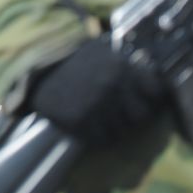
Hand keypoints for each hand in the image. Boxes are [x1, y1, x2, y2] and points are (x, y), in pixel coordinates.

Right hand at [26, 35, 165, 146]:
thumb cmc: (74, 60)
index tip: (145, 99)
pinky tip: (91, 126)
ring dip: (115, 128)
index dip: (153, 97)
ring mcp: (96, 106)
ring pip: (122, 131)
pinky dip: (99, 137)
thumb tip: (156, 80)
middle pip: (141, 116)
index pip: (156, 90)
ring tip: (105, 120)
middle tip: (124, 113)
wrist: (36, 67)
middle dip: (134, 116)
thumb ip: (128, 66)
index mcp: (121, 67)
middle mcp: (112, 87)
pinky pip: (102, 140)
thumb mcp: (103, 52)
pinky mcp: (80, 122)